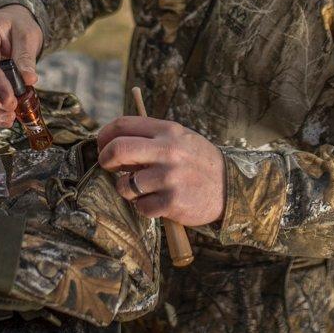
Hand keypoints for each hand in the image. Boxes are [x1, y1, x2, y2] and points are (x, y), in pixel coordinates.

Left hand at [96, 116, 224, 226]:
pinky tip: (157, 202)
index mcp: (168, 131)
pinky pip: (141, 207)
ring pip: (125, 185)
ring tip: (140, 189)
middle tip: (108, 167)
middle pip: (118, 149)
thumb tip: (113, 141)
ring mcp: (170, 177)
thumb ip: (152, 137)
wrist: (231, 188)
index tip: (102, 145)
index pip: (123, 125)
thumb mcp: (181, 139)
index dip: (105, 135)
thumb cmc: (199, 162)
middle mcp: (168, 151)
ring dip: (126, 189)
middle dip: (105, 160)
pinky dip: (144, 207)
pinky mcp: (172, 202)